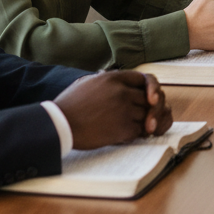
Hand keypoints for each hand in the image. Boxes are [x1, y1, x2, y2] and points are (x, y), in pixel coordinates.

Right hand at [55, 71, 171, 149]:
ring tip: (144, 129)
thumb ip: (107, 80)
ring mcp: (124, 109)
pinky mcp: (123, 128)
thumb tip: (122, 82)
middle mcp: (122, 91)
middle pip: (151, 99)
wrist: (59, 125)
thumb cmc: (70, 105)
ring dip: (148, 124)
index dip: (154, 89)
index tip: (152, 99)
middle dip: (154, 110)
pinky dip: (139, 134)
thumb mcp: (88, 83)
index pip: (146, 79)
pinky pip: (141, 130)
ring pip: (148, 116)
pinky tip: (131, 135)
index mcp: (114, 78)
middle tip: (153, 119)